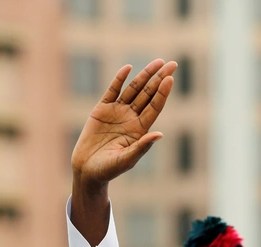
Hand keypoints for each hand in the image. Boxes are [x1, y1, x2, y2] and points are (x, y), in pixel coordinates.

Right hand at [72, 58, 176, 185]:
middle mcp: (131, 118)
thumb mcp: (127, 160)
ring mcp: (117, 112)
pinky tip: (129, 68)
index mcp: (140, 130)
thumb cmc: (109, 169)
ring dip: (145, 75)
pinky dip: (120, 79)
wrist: (88, 170)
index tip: (170, 79)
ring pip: (134, 89)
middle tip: (172, 64)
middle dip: (160, 79)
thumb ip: (142, 147)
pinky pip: (112, 91)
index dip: (163, 93)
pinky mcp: (102, 109)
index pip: (155, 107)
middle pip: (148, 94)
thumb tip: (160, 134)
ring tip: (158, 62)